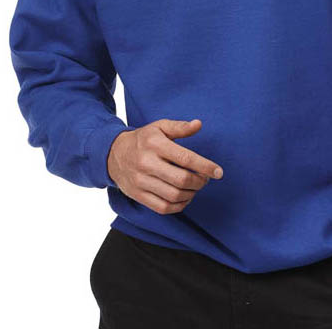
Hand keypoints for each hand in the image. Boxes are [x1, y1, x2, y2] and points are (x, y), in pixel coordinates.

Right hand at [107, 118, 222, 213]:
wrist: (113, 154)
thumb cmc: (143, 139)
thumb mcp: (159, 127)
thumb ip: (180, 127)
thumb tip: (198, 124)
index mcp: (155, 144)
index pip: (185, 158)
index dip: (205, 166)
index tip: (218, 172)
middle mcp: (147, 163)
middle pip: (181, 180)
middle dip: (200, 182)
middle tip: (205, 179)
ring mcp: (141, 181)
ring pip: (173, 196)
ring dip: (191, 194)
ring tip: (195, 187)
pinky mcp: (138, 195)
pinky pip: (163, 207)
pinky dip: (179, 206)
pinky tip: (185, 197)